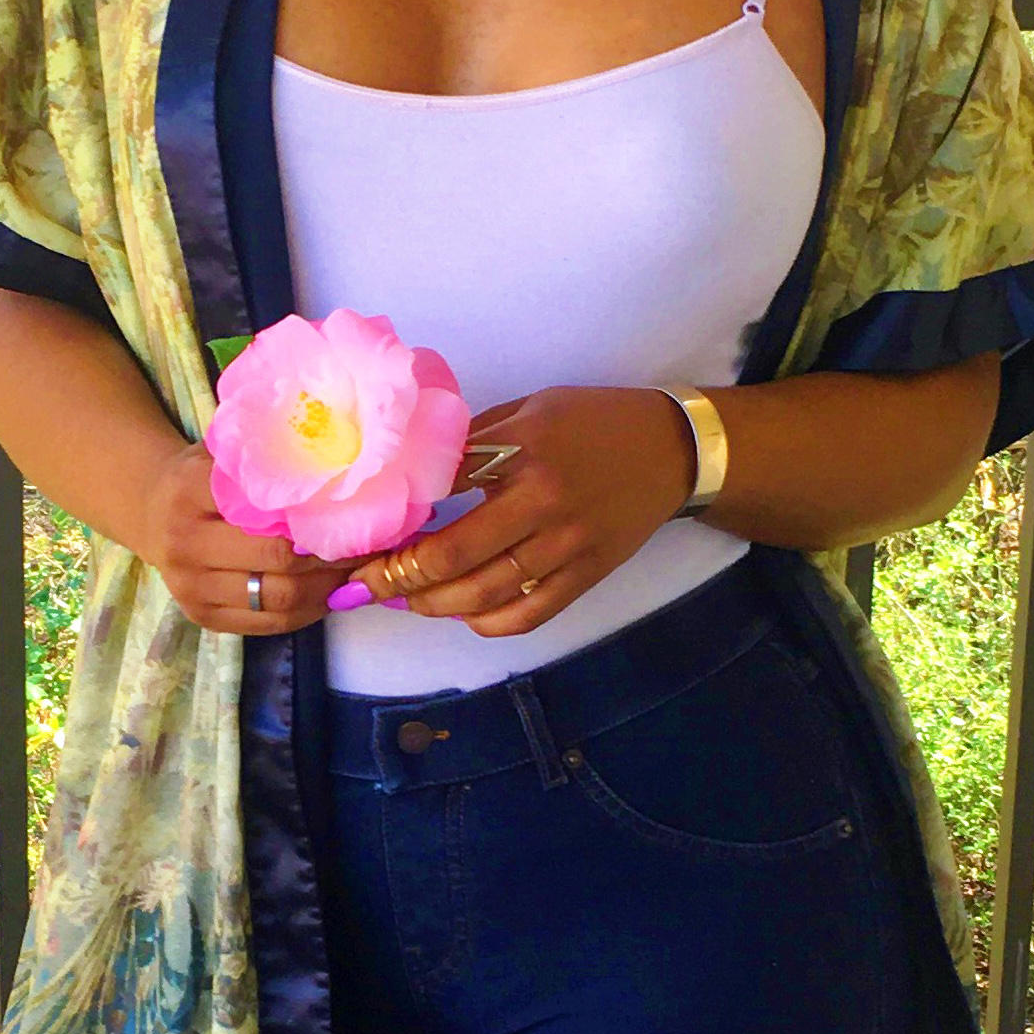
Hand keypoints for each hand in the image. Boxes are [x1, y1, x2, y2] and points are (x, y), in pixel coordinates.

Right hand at [138, 441, 346, 634]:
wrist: (151, 511)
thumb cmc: (204, 477)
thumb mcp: (225, 454)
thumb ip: (267, 458)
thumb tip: (339, 464)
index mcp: (191, 491)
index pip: (265, 508)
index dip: (318, 515)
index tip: (355, 514)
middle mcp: (185, 543)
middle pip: (277, 560)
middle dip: (331, 557)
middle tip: (367, 548)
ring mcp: (190, 587)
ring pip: (279, 599)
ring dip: (327, 589)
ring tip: (355, 574)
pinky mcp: (202, 616)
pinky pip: (270, 624)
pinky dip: (309, 612)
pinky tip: (329, 594)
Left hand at [346, 388, 698, 636]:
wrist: (672, 450)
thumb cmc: (594, 422)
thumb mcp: (531, 410)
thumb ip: (477, 442)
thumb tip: (413, 474)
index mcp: (524, 449)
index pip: (440, 489)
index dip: (394, 516)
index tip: (360, 533)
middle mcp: (543, 501)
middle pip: (453, 554)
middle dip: (398, 575)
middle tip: (364, 582)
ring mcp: (567, 545)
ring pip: (485, 594)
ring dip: (433, 603)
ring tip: (404, 598)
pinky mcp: (587, 575)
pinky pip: (528, 615)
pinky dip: (487, 622)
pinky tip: (462, 613)